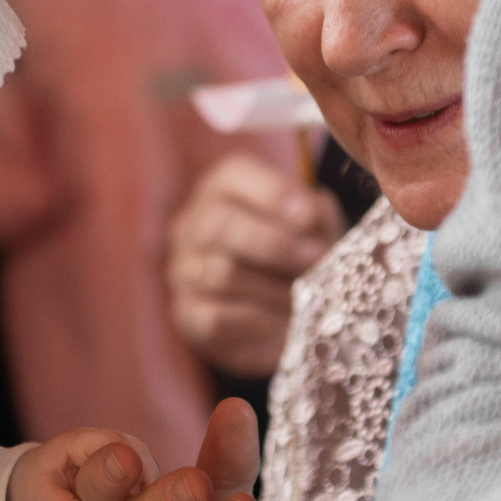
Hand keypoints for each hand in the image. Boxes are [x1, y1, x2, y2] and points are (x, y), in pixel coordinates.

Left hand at [7, 428, 159, 500]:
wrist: (24, 488)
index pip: (117, 442)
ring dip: (145, 484)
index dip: (136, 464)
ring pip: (138, 461)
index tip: (146, 494)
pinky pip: (135, 473)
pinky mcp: (112, 466)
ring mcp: (106, 452)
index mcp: (77, 442)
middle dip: (147, 476)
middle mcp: (96, 441)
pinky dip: (140, 490)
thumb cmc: (31, 490)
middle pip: (135, 449)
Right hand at [168, 153, 344, 376]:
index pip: (233, 176)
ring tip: (308, 296)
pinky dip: (260, 323)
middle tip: (315, 260)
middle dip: (275, 245)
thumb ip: (315, 214)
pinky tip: (286, 324)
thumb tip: (306, 218)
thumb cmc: (302, 252)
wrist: (283, 310)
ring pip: (220, 274)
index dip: (273, 195)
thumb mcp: (316, 224)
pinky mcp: (188, 314)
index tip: (309, 218)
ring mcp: (184, 270)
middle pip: (218, 224)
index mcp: (224, 188)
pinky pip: (216, 319)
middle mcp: (193, 223)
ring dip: (274, 288)